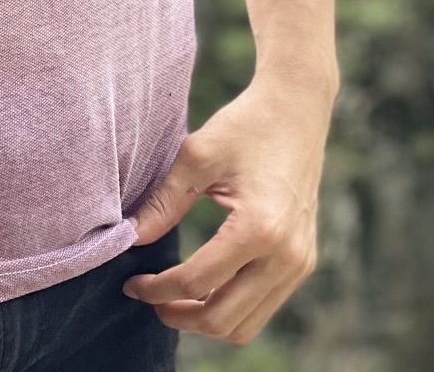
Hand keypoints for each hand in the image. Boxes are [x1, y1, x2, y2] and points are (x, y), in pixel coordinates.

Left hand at [120, 71, 334, 345]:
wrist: (297, 108)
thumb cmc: (246, 125)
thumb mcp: (197, 156)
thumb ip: (163, 202)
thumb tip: (130, 238)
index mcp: (259, 227)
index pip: (198, 282)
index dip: (158, 290)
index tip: (131, 283)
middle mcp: (286, 255)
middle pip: (223, 319)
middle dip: (180, 316)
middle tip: (149, 300)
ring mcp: (299, 262)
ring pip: (246, 325)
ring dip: (206, 321)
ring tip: (173, 300)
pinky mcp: (303, 261)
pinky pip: (263, 306)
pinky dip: (230, 308)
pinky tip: (205, 286)